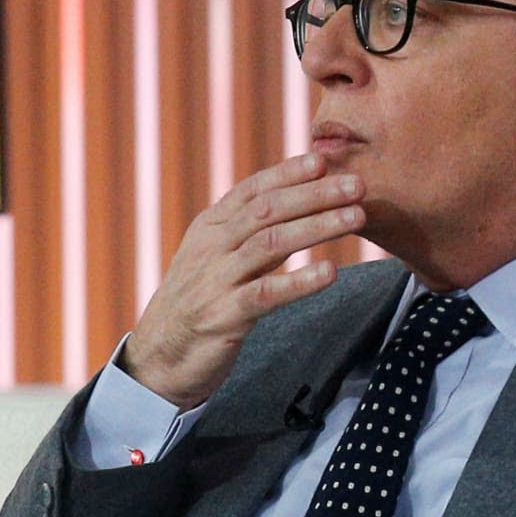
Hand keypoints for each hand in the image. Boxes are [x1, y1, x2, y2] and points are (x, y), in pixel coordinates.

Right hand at [122, 153, 365, 406]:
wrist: (159, 357)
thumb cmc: (199, 301)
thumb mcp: (216, 256)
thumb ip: (250, 231)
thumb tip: (298, 201)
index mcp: (211, 227)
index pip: (253, 190)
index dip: (288, 173)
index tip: (323, 159)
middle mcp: (212, 247)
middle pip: (267, 211)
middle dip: (314, 194)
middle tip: (356, 185)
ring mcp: (215, 281)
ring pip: (270, 244)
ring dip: (317, 227)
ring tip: (355, 217)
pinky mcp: (223, 317)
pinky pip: (266, 294)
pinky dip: (300, 281)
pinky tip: (330, 273)